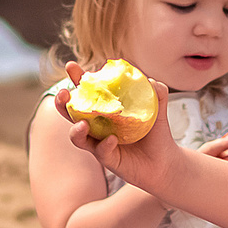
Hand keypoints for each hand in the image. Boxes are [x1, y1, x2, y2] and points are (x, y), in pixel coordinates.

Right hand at [51, 60, 174, 181]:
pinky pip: (101, 152)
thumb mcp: (158, 108)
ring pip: (78, 137)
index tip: (71, 66)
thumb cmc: (156, 132)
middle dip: (62, 103)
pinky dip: (104, 144)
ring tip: (82, 124)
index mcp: (104, 109)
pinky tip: (112, 139)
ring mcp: (99, 143)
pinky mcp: (107, 159)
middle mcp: (96, 126)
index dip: (76, 79)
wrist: (165, 162)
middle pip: (71, 114)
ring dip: (76, 129)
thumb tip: (149, 80)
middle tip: (63, 94)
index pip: (86, 92)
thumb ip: (156, 91)